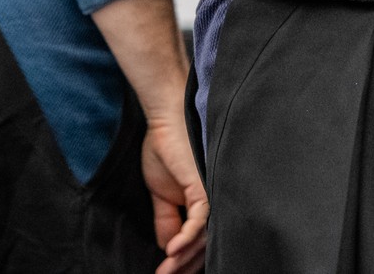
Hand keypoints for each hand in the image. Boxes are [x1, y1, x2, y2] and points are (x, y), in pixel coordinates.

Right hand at [141, 114, 207, 273]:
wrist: (164, 117)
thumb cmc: (165, 147)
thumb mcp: (160, 193)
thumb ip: (166, 219)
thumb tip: (168, 247)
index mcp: (203, 202)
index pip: (201, 239)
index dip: (186, 260)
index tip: (167, 273)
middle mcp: (213, 199)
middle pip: (204, 243)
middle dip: (185, 266)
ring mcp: (210, 193)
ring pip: (202, 237)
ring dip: (182, 258)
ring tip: (165, 272)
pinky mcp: (203, 186)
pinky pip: (199, 219)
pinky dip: (186, 238)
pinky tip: (172, 252)